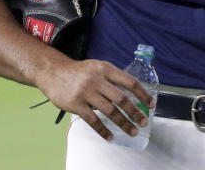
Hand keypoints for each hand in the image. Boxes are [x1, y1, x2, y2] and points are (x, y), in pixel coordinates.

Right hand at [34, 56, 154, 140]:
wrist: (53, 71)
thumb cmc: (79, 71)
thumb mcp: (97, 67)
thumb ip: (112, 78)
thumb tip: (131, 93)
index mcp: (105, 69)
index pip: (129, 82)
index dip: (142, 93)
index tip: (151, 104)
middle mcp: (97, 80)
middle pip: (121, 98)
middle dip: (135, 112)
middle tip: (143, 122)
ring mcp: (86, 92)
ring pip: (109, 111)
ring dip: (123, 123)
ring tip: (131, 131)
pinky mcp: (76, 104)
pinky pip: (93, 120)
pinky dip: (103, 130)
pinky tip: (110, 136)